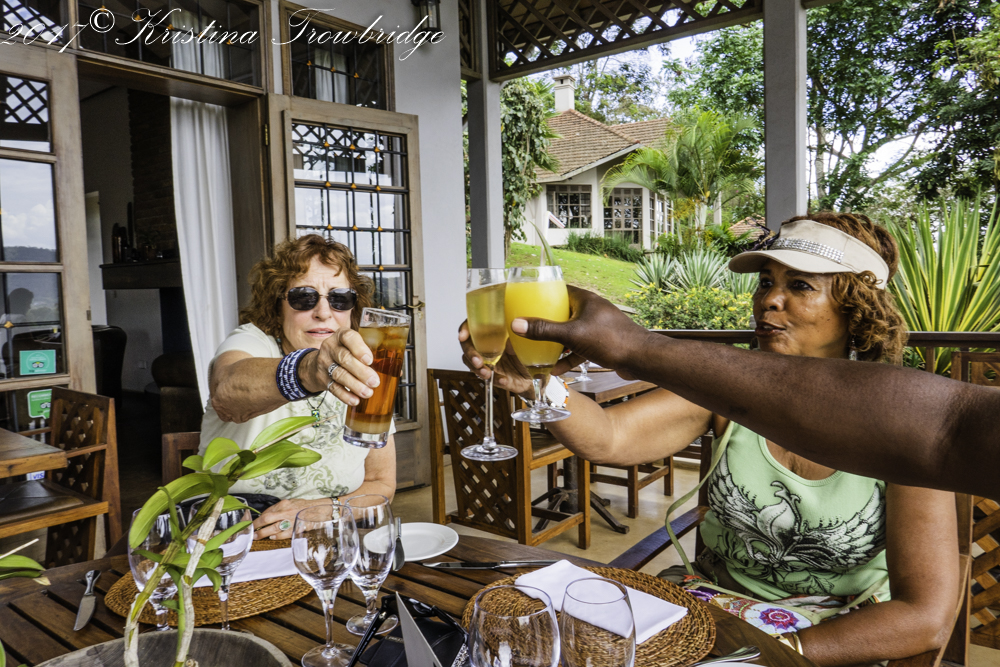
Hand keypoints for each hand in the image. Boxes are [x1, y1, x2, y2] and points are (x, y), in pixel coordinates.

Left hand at [253, 498, 332, 539]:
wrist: (319, 510)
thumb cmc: (304, 507)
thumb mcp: (291, 503)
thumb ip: (279, 509)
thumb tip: (267, 515)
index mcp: (284, 504)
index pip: (267, 512)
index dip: (258, 519)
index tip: (251, 523)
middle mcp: (286, 511)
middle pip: (267, 519)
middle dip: (257, 526)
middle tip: (251, 532)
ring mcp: (291, 520)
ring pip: (273, 528)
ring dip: (263, 534)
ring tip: (257, 537)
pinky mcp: (296, 528)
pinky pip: (283, 534)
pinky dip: (276, 536)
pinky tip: (272, 537)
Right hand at [300, 329, 380, 406]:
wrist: (318, 362)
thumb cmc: (344, 352)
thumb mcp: (354, 346)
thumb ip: (373, 354)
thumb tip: (396, 369)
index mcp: (341, 336)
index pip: (348, 338)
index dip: (359, 349)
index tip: (369, 360)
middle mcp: (331, 347)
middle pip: (344, 358)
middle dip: (361, 372)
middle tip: (374, 381)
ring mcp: (325, 363)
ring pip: (339, 374)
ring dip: (355, 385)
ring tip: (367, 392)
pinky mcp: (322, 378)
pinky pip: (333, 388)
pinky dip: (345, 395)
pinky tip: (355, 399)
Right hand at [458, 320, 533, 394]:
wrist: (545, 375)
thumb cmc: (538, 352)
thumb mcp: (534, 339)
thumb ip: (527, 332)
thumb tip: (516, 328)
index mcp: (496, 332)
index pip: (474, 325)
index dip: (466, 328)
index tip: (464, 335)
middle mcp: (491, 346)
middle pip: (469, 345)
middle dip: (470, 353)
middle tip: (478, 361)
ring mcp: (492, 361)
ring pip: (473, 363)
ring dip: (477, 369)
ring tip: (487, 373)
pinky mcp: (497, 376)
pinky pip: (490, 379)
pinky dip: (495, 380)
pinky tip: (503, 380)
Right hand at [510, 286, 651, 376]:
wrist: (641, 358)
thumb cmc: (612, 340)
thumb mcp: (572, 335)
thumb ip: (544, 330)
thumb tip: (517, 324)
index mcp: (585, 300)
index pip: (559, 290)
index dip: (542, 295)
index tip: (527, 302)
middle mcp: (591, 310)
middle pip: (563, 313)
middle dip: (547, 323)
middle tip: (531, 329)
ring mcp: (597, 327)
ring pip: (571, 332)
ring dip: (557, 342)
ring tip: (540, 351)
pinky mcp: (601, 343)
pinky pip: (579, 348)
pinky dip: (569, 357)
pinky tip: (557, 369)